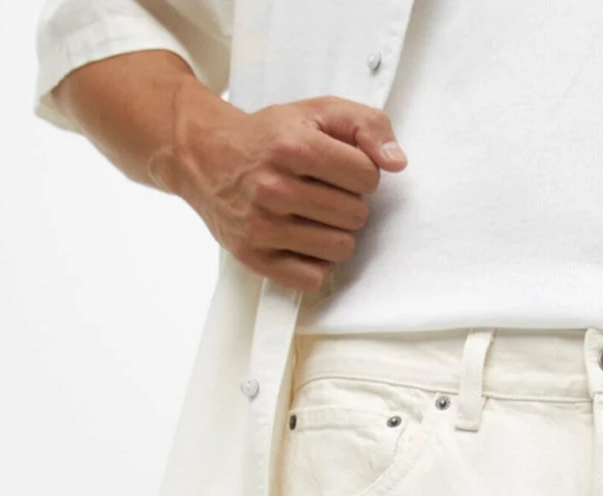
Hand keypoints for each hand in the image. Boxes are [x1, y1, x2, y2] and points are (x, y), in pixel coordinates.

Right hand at [154, 84, 407, 291]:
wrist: (205, 156)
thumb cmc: (270, 136)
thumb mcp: (318, 111)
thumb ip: (366, 125)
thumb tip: (398, 163)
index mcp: (292, 146)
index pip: (367, 175)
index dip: (362, 172)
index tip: (341, 168)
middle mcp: (274, 188)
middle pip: (356, 215)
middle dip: (348, 202)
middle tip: (324, 191)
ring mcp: (262, 226)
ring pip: (339, 248)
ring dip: (336, 234)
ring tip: (315, 215)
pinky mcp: (254, 257)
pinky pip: (312, 278)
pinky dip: (315, 263)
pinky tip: (303, 241)